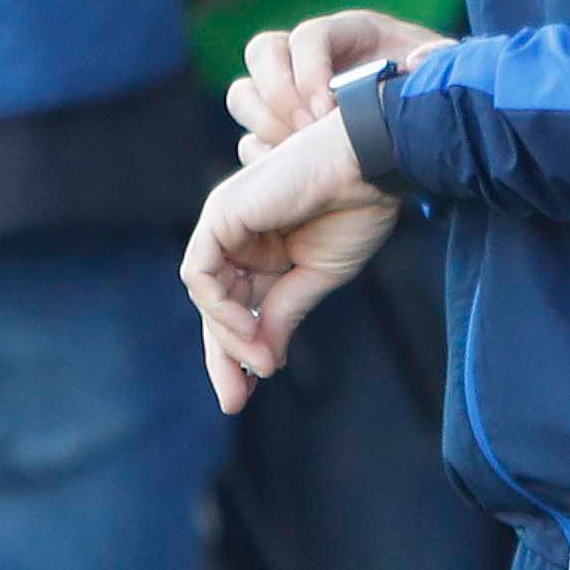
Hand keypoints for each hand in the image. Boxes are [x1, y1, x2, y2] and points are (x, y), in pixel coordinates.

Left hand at [179, 112, 402, 410]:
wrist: (369, 169)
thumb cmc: (353, 211)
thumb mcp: (315, 277)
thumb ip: (282, 314)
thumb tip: (262, 364)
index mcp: (262, 248)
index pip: (238, 306)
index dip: (239, 350)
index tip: (247, 391)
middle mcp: (237, 236)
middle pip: (216, 305)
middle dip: (223, 354)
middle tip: (234, 400)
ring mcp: (225, 222)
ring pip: (205, 293)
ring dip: (227, 335)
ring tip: (260, 362)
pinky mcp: (220, 214)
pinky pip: (200, 273)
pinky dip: (218, 307)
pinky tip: (246, 328)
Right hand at [227, 7, 447, 151]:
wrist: (430, 122)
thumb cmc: (434, 91)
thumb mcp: (445, 72)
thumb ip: (438, 62)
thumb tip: (417, 61)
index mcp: (350, 33)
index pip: (309, 36)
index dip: (309, 69)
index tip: (326, 111)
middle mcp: (310, 55)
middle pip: (263, 52)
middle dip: (278, 93)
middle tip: (306, 131)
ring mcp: (291, 91)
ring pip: (245, 92)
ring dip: (262, 122)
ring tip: (294, 153)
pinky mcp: (283, 128)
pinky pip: (250, 135)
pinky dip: (262, 153)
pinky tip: (293, 174)